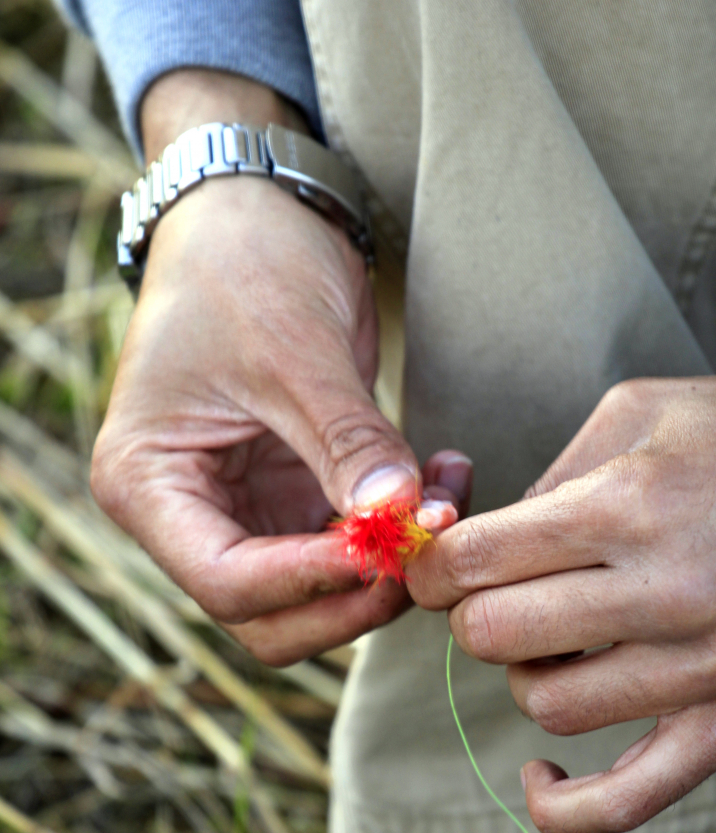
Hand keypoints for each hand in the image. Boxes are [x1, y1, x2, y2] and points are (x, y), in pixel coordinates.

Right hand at [92, 71, 470, 665]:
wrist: (255, 216)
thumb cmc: (243, 266)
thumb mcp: (294, 350)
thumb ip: (348, 441)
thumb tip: (404, 517)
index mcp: (149, 484)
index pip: (226, 580)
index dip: (311, 580)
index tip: (387, 548)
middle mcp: (188, 515)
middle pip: (270, 616)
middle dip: (354, 594)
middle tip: (427, 542)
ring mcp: (243, 513)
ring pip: (316, 597)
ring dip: (388, 570)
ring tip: (448, 497)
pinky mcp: (293, 499)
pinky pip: (349, 549)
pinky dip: (397, 532)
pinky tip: (443, 481)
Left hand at [408, 375, 715, 832]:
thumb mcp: (645, 409)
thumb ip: (553, 474)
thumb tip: (480, 541)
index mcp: (633, 503)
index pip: (477, 560)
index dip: (431, 565)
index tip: (431, 564)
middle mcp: (668, 591)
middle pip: (497, 636)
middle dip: (466, 614)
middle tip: (480, 594)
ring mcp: (709, 666)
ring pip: (549, 705)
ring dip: (523, 674)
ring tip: (547, 638)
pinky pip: (632, 799)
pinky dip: (566, 804)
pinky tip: (539, 773)